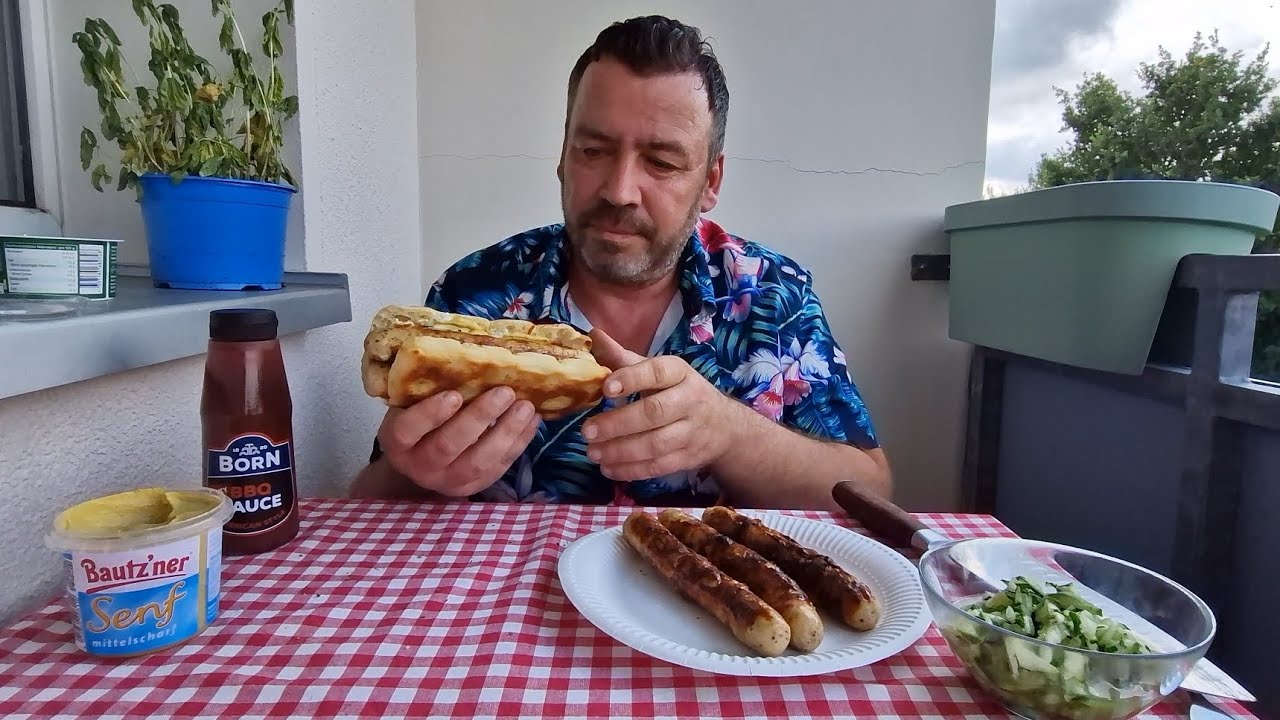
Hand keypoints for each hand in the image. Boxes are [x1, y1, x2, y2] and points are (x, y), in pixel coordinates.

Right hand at [376, 387, 539, 496]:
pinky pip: (499, 468)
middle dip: (479, 418)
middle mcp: (419, 466)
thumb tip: (466, 355)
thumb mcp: (411, 403)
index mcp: (397, 441)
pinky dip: (518, 443)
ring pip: (479, 462)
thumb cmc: (418, 418)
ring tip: (526, 406)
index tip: (455, 395)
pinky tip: (532, 420)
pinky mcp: (473, 487)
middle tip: (504, 392)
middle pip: (448, 446)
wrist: (419, 461)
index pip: (407, 430)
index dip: (431, 414)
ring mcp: (447, 481)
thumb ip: (428, 388)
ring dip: (506, 432)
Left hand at [582, 329, 739, 480]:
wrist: (724, 426)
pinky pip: (659, 467)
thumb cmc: (679, 391)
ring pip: (655, 444)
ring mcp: (691, 432)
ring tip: (592, 453)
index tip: (605, 388)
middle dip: (618, 423)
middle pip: (654, 412)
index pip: (657, 372)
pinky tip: (608, 468)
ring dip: (620, 451)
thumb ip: (625, 359)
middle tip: (587, 431)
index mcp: (679, 373)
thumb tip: (593, 335)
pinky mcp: (688, 458)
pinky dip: (631, 470)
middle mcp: (690, 400)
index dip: (631, 379)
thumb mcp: (659, 371)